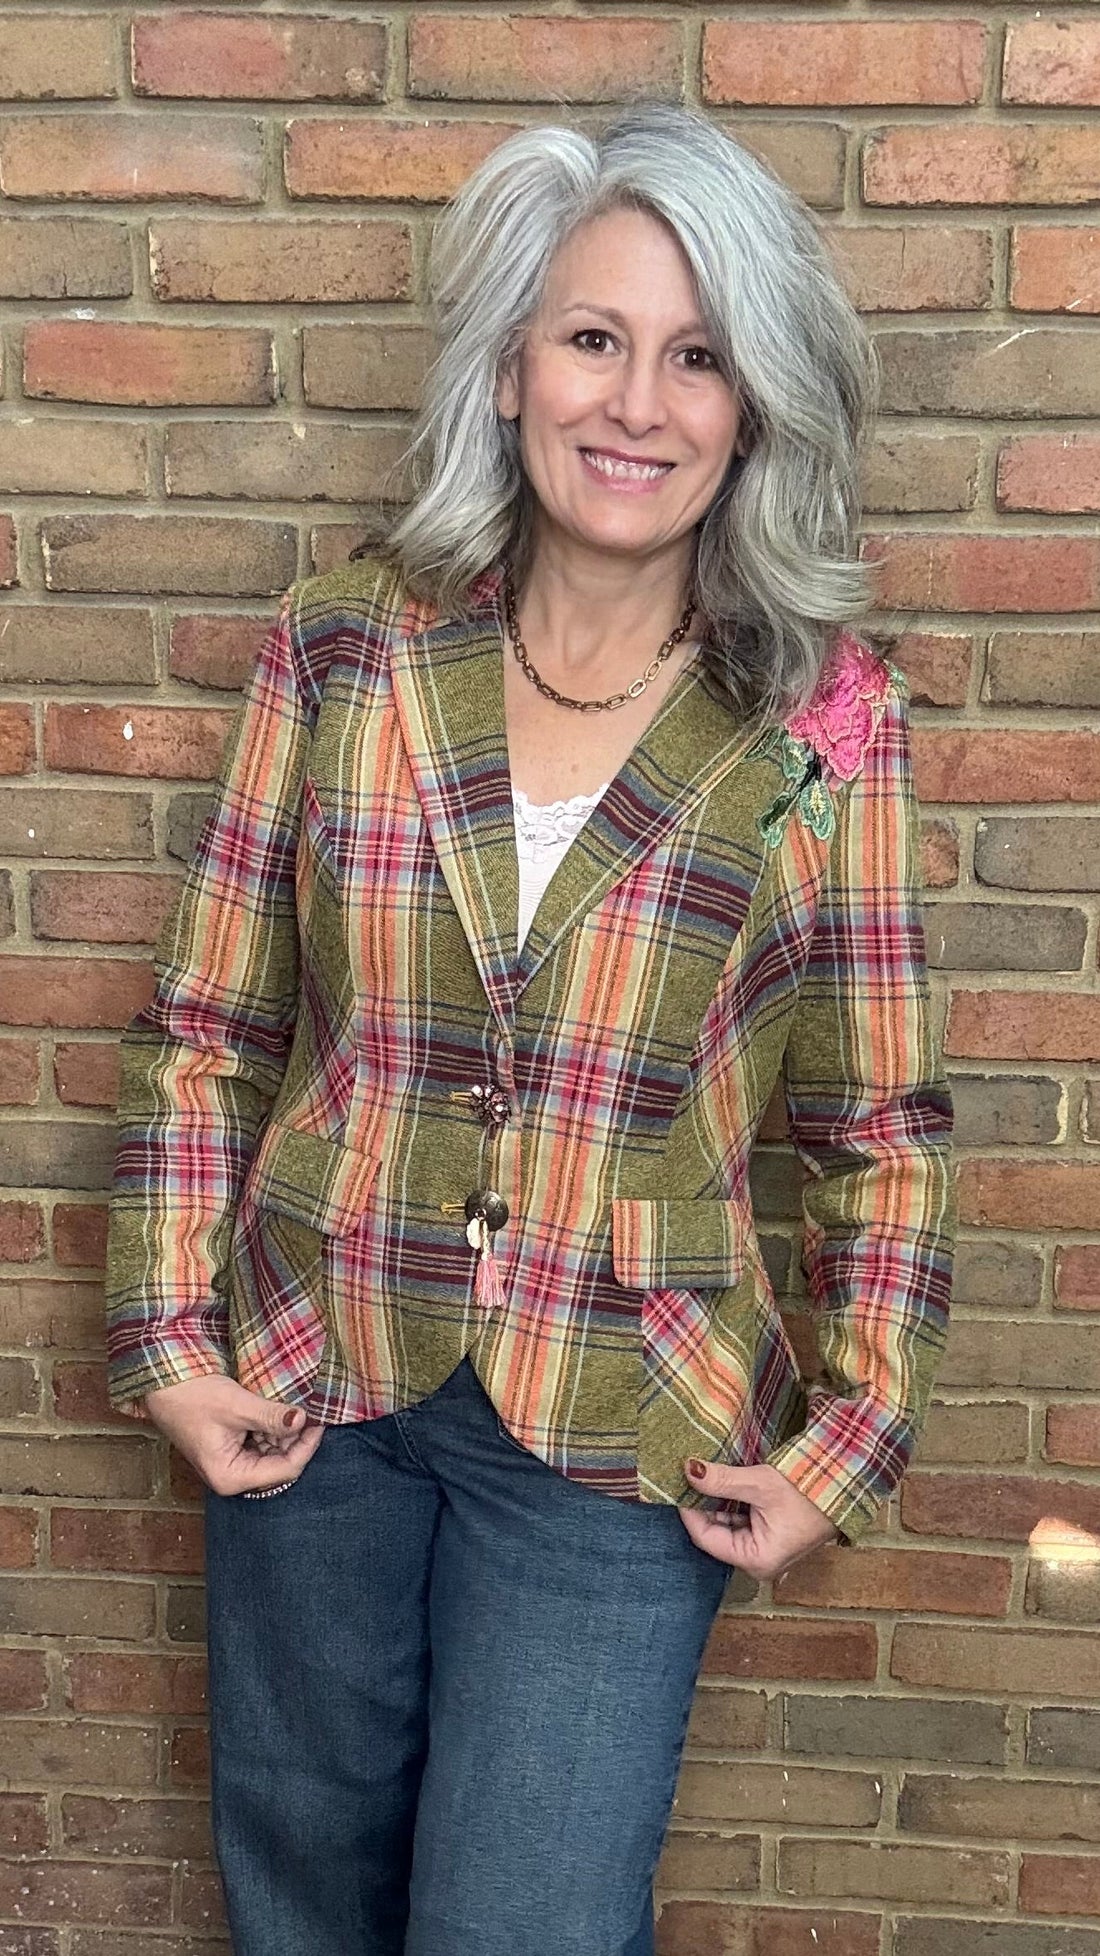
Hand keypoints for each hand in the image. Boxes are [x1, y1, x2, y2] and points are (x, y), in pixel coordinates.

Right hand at [141, 1375, 323, 1497]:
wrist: (162, 1384)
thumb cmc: (192, 1396)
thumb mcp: (237, 1406)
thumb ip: (272, 1417)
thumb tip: (304, 1420)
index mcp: (230, 1477)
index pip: (285, 1471)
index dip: (306, 1446)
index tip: (319, 1421)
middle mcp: (232, 1477)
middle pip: (280, 1464)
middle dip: (295, 1438)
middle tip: (307, 1410)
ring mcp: (231, 1464)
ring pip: (273, 1453)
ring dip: (284, 1432)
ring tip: (288, 1407)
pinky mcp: (231, 1449)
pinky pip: (261, 1444)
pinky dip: (271, 1429)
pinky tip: (273, 1410)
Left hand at [677, 1459, 838, 1577]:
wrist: (847, 1483)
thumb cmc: (808, 1490)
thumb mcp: (760, 1483)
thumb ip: (721, 1481)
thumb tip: (688, 1471)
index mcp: (756, 1560)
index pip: (705, 1537)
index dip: (689, 1510)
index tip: (679, 1482)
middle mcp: (759, 1561)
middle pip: (714, 1533)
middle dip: (702, 1504)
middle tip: (688, 1475)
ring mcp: (765, 1548)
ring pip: (726, 1525)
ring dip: (717, 1501)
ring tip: (706, 1474)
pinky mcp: (771, 1535)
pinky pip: (741, 1520)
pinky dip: (732, 1501)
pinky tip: (725, 1481)